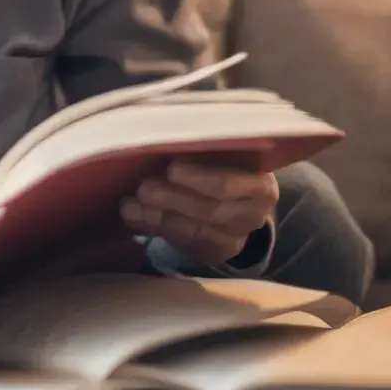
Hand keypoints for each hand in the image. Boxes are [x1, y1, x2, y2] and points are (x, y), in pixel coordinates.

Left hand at [121, 159, 278, 266]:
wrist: (231, 200)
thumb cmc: (218, 164)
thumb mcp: (219, 153)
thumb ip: (200, 149)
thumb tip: (164, 136)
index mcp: (260, 183)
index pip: (228, 183)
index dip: (199, 177)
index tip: (172, 167)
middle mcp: (254, 215)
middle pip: (210, 209)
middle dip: (172, 198)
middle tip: (143, 187)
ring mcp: (236, 238)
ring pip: (194, 229)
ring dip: (157, 216)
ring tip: (130, 205)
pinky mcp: (214, 253)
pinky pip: (184, 242)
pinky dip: (155, 227)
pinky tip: (133, 217)